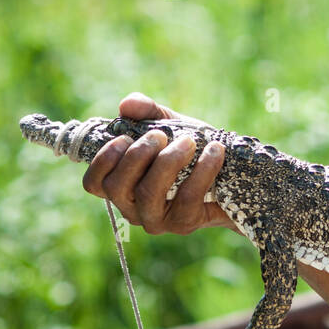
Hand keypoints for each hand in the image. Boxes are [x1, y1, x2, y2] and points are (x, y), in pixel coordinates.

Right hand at [82, 91, 232, 234]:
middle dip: (137, 155)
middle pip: (117, 187)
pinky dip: (202, 170)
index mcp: (121, 185)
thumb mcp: (168, 124)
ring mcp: (156, 220)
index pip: (94, 183)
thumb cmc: (191, 148)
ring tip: (189, 141)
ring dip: (168, 161)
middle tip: (160, 135)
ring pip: (148, 193)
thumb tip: (127, 104)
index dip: (102, 161)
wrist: (235, 175)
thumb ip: (146, 112)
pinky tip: (214, 151)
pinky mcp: (184, 224)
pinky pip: (187, 197)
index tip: (124, 138)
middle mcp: (132, 208)